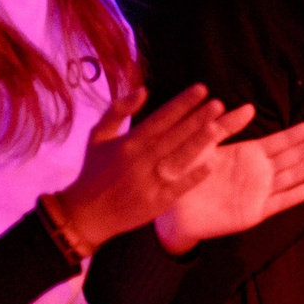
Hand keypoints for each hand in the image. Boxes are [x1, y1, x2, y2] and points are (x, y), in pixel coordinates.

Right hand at [57, 86, 255, 251]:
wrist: (85, 214)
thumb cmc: (94, 170)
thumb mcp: (97, 136)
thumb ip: (117, 110)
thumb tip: (142, 90)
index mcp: (129, 142)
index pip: (161, 118)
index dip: (182, 103)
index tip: (202, 89)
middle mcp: (140, 160)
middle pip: (174, 136)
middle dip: (197, 118)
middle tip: (218, 103)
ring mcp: (149, 182)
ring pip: (179, 158)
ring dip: (199, 142)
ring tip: (218, 126)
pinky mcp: (156, 202)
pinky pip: (179, 186)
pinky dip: (195, 175)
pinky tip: (212, 162)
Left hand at [154, 115, 303, 254]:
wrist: (171, 211)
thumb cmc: (186, 176)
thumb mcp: (203, 145)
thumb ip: (224, 128)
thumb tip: (248, 107)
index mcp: (250, 154)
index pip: (287, 139)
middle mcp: (260, 172)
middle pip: (298, 154)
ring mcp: (259, 193)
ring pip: (294, 174)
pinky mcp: (253, 213)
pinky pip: (280, 202)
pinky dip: (298, 194)